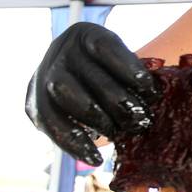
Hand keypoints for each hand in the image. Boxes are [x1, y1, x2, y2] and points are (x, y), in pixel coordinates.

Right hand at [25, 22, 159, 165]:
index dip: (128, 67)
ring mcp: (43, 75)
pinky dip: (74, 143)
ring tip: (119, 133)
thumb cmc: (111, 71)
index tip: (150, 88)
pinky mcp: (34, 103)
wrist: (72, 77)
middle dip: (117, 100)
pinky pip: (51, 124)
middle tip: (140, 119)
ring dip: (96, 119)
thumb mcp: (122, 62)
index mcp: (86, 34)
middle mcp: (60, 50)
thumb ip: (134, 75)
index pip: (105, 46)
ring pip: (67, 96)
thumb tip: (158, 97)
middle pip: (87, 74)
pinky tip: (94, 157)